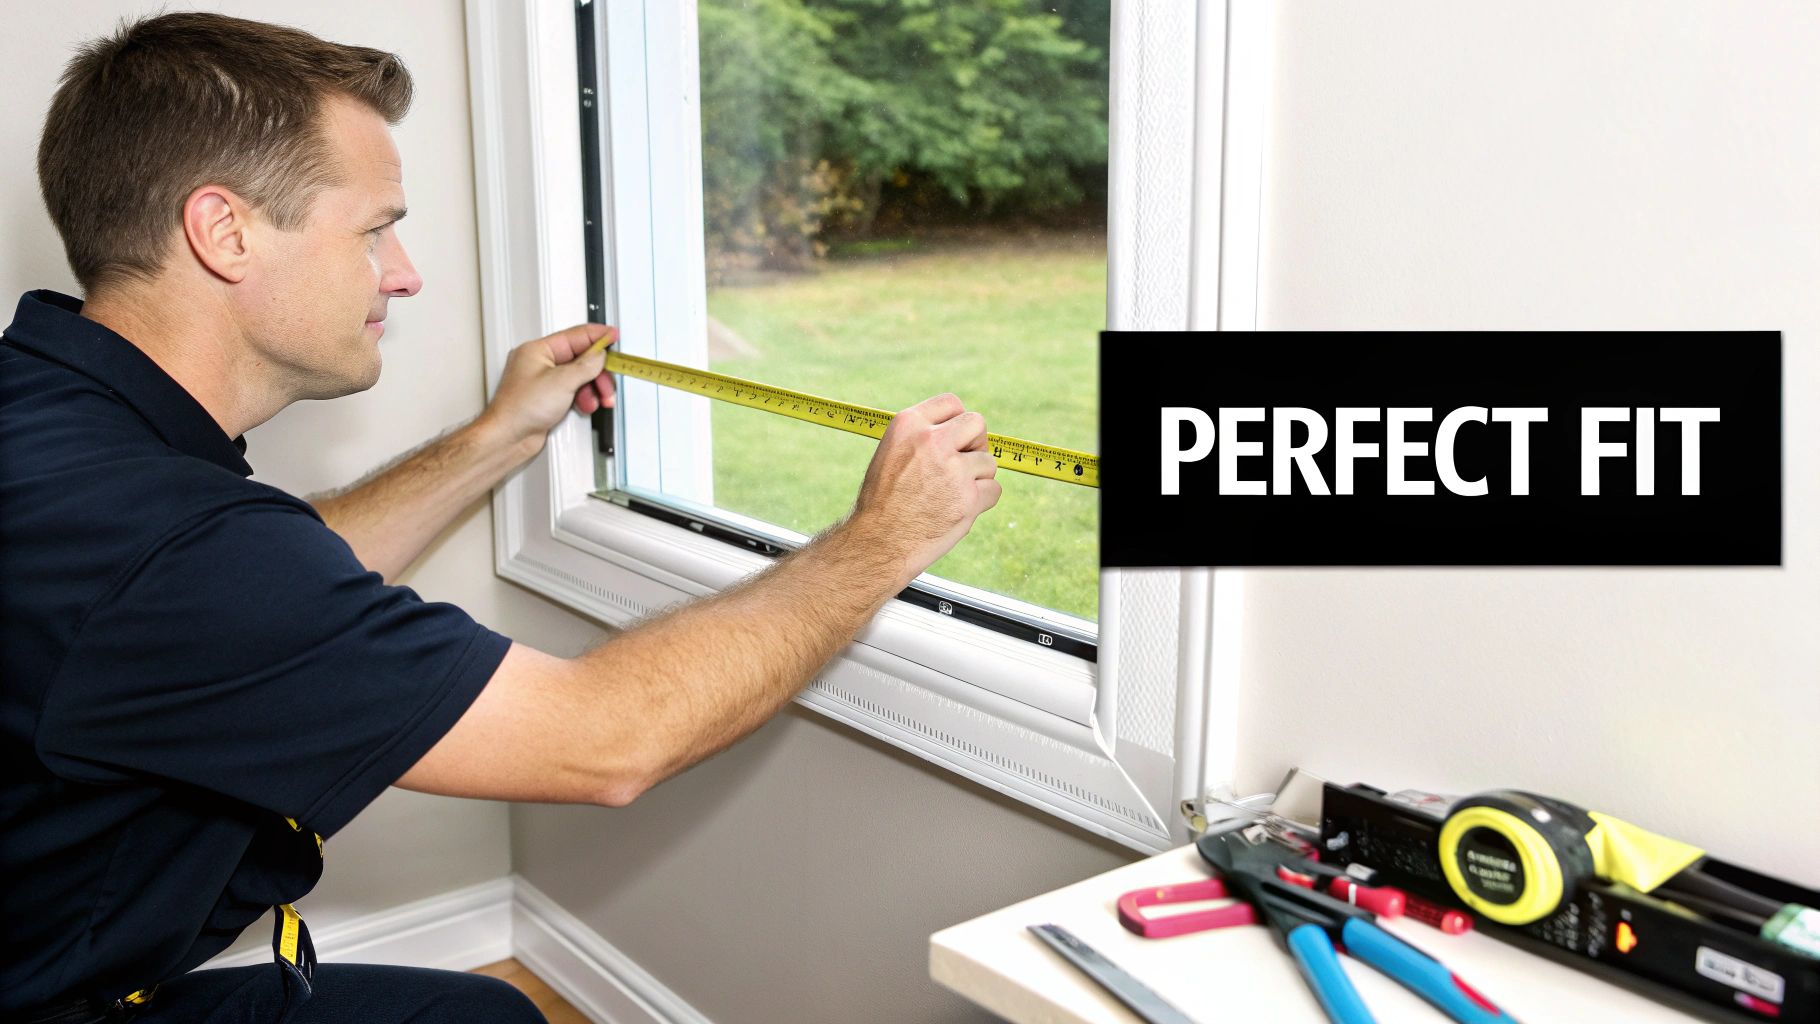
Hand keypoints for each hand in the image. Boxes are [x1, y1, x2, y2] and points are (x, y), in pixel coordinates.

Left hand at [482, 324, 616, 455]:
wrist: (509, 438)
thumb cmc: (520, 409)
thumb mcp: (561, 381)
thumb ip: (586, 365)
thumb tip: (599, 355)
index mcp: (538, 350)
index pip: (575, 336)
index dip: (597, 336)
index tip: (613, 336)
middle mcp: (540, 363)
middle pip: (580, 359)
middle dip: (598, 372)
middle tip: (607, 381)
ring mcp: (545, 382)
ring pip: (579, 377)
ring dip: (593, 388)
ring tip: (598, 399)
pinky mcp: (549, 399)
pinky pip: (574, 391)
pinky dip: (584, 398)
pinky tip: (586, 405)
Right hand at [849, 393, 1001, 589]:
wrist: (877, 542)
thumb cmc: (882, 502)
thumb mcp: (891, 453)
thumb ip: (921, 437)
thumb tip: (958, 432)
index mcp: (908, 424)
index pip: (951, 403)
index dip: (957, 422)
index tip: (956, 438)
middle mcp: (931, 441)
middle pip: (977, 424)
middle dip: (976, 443)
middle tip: (963, 464)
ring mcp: (953, 469)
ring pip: (988, 462)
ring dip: (977, 478)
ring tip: (950, 495)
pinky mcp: (969, 497)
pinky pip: (994, 490)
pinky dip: (983, 501)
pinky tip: (959, 509)